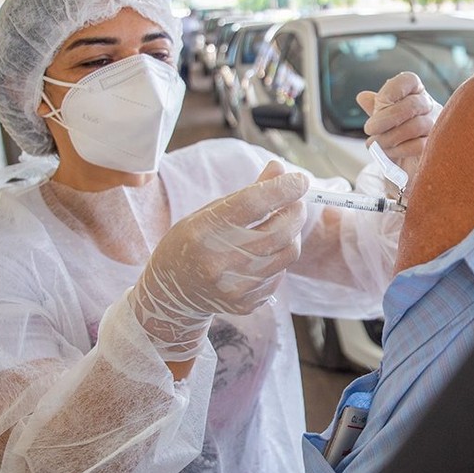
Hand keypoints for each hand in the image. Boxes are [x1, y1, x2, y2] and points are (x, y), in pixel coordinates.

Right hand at [130, 162, 308, 359]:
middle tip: (297, 202)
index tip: (300, 179)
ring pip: (288, 253)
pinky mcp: (246, 303)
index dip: (282, 189)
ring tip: (283, 224)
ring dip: (293, 233)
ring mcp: (234, 286)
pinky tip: (265, 253)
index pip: (252, 204)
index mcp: (203, 232)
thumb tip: (280, 169)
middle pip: (279, 231)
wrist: (172, 294)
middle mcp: (218, 262)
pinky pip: (280, 273)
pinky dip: (280, 257)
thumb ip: (246, 193)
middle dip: (296, 211)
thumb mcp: (208, 213)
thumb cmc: (192, 244)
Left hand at [358, 71, 441, 181]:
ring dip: (389, 137)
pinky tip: (388, 153)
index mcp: (416, 93)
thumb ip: (375, 108)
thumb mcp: (382, 121)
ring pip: (415, 126)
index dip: (391, 90)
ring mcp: (436, 127)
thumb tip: (362, 97)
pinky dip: (398, 150)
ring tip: (377, 144)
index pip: (408, 80)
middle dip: (385, 118)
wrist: (403, 167)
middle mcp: (430, 106)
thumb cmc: (394, 137)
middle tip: (369, 129)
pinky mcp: (434, 147)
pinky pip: (418, 146)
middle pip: (411, 105)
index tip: (378, 105)